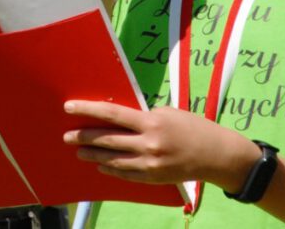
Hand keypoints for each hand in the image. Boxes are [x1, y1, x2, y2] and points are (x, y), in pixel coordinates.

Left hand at [63, 100, 248, 185]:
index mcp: (151, 122)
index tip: (69, 107)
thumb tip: (118, 119)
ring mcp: (150, 164)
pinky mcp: (154, 178)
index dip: (88, 110)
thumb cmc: (192, 127)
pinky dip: (111, 169)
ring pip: (113, 159)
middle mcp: (148, 144)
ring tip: (79, 152)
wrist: (216, 155)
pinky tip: (101, 166)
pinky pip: (126, 174)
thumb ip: (143, 117)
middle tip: (67, 136)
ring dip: (94, 155)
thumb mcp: (168, 113)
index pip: (112, 114)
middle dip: (84, 137)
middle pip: (108, 139)